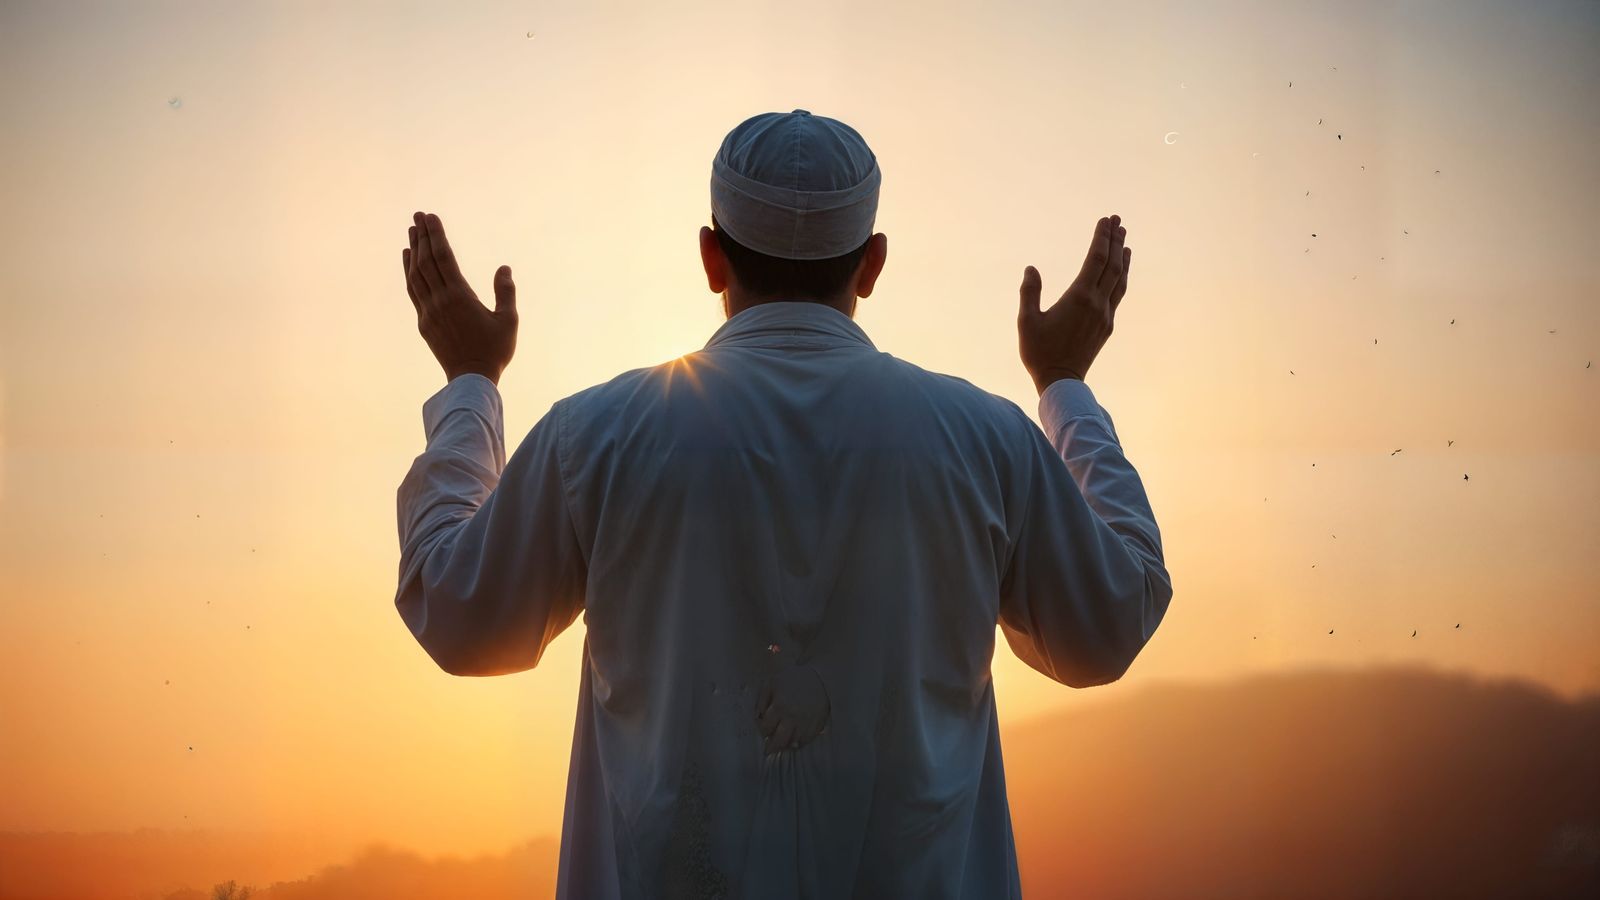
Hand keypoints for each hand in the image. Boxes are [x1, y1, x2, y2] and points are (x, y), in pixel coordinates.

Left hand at [402, 211, 517, 384]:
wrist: (471, 379)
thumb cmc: (494, 351)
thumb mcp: (508, 321)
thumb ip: (506, 292)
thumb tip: (504, 268)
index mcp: (460, 297)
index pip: (444, 258)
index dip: (436, 236)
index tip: (430, 217)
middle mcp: (440, 301)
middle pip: (426, 262)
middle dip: (422, 237)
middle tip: (418, 216)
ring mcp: (428, 311)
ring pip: (416, 274)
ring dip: (413, 251)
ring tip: (412, 232)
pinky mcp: (423, 322)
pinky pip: (413, 290)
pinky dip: (409, 272)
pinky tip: (408, 259)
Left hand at [755, 664, 830, 755]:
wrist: (820, 678)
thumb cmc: (794, 679)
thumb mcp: (772, 682)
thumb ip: (762, 699)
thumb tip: (757, 715)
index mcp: (779, 706)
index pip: (766, 728)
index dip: (762, 730)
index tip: (763, 730)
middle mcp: (792, 717)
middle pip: (779, 741)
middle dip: (772, 747)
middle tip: (768, 750)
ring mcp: (805, 723)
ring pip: (792, 743)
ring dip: (786, 745)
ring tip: (782, 745)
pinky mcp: (817, 726)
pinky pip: (806, 741)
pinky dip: (799, 743)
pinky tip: (795, 741)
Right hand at [1018, 213, 1129, 393]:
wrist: (1061, 382)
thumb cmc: (1040, 353)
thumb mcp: (1027, 322)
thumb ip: (1030, 293)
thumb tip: (1032, 269)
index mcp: (1079, 298)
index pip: (1096, 260)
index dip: (1101, 238)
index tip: (1105, 220)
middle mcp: (1097, 303)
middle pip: (1112, 265)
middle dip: (1115, 240)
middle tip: (1118, 220)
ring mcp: (1105, 314)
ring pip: (1120, 279)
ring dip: (1122, 257)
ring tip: (1124, 239)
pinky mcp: (1107, 325)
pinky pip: (1119, 294)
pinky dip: (1122, 276)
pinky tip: (1121, 269)